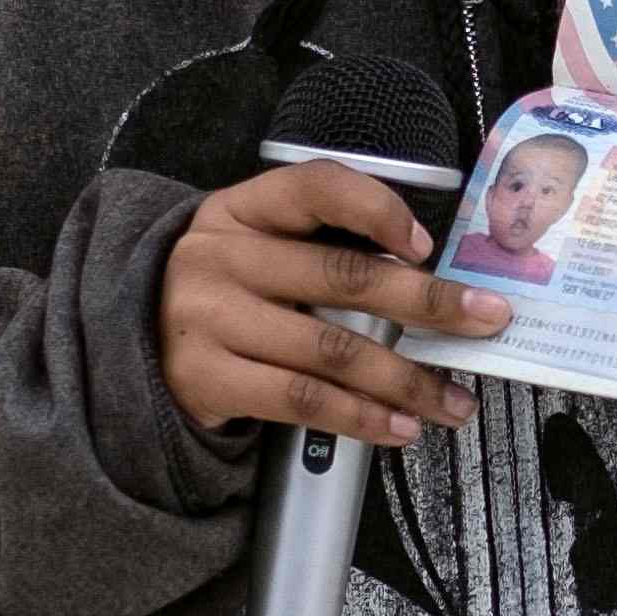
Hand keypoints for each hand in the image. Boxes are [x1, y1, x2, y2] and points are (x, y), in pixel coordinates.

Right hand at [157, 163, 508, 448]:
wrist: (131, 348)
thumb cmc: (223, 295)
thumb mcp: (253, 249)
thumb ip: (321, 250)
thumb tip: (428, 282)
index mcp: (241, 209)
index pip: (315, 189)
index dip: (377, 209)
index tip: (428, 244)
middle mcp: (221, 256)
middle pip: (342, 277)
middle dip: (427, 302)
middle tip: (485, 320)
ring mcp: (210, 318)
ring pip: (332, 350)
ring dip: (406, 380)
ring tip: (451, 401)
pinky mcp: (208, 378)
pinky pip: (303, 399)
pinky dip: (361, 418)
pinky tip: (399, 427)